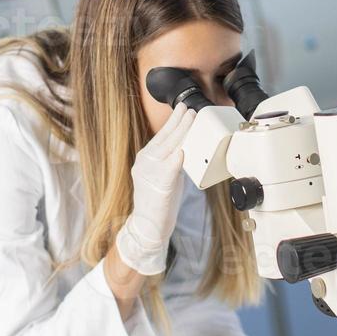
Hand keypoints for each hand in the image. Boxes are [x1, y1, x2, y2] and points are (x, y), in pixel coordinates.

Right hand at [115, 104, 194, 275]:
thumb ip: (172, 161)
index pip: (161, 136)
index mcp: (145, 159)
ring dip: (181, 132)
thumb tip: (187, 147)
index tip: (183, 109)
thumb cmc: (158, 203)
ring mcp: (149, 173)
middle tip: (188, 108)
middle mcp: (145, 162)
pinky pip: (170, 167)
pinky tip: (184, 148)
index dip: (173, 122)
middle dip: (178, 121)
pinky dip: (177, 156)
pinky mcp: (159, 185)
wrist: (147, 227)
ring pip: (168, 147)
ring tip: (191, 119)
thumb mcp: (163, 176)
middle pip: (164, 137)